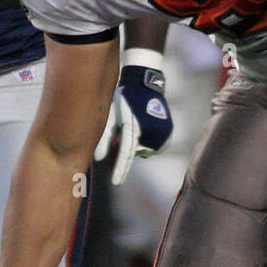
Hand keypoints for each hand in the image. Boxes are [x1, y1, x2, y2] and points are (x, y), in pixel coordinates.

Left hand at [93, 52, 172, 184]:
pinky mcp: (168, 132)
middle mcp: (150, 131)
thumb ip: (105, 138)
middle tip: (124, 130)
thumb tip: (98, 160)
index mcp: (134, 126)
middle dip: (128, 147)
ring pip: (146, 150)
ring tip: (136, 125)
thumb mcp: (111, 116)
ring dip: (139, 144)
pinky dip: (148, 142)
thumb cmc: (123, 99)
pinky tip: (144, 127)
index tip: (116, 183)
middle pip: (135, 152)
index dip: (120, 169)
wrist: (145, 83)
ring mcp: (162, 132)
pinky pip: (155, 146)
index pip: (126, 154)